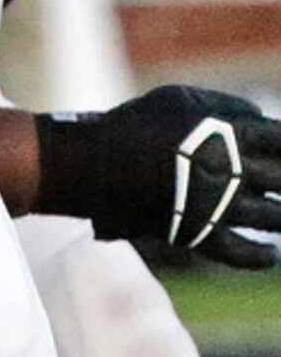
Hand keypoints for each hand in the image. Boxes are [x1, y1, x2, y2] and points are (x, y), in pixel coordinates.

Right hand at [36, 85, 280, 268]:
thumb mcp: (178, 99)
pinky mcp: (200, 234)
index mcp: (231, 135)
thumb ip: (224, 106)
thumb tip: (261, 119)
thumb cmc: (135, 124)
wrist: (93, 162)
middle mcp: (233, 171)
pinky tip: (272, 254)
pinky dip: (262, 257)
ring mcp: (219, 206)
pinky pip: (243, 254)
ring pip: (273, 217)